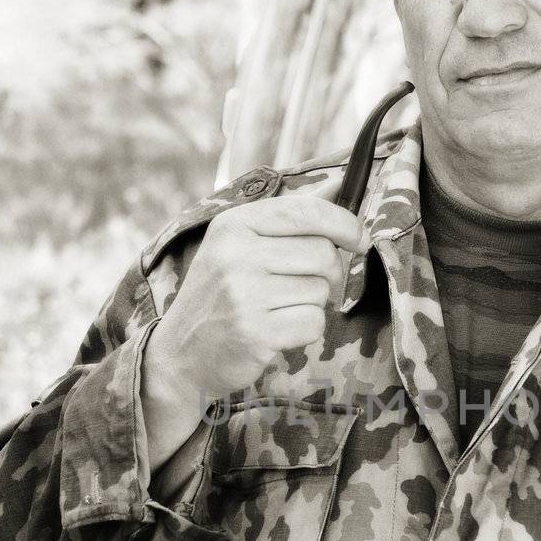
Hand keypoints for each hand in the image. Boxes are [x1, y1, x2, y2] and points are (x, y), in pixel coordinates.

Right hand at [142, 194, 367, 469]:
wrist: (181, 352)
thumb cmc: (220, 295)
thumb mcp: (238, 244)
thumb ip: (285, 220)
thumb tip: (339, 188)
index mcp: (234, 225)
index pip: (307, 211)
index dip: (345, 224)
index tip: (359, 239)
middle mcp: (237, 255)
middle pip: (323, 254)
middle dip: (326, 273)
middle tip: (301, 287)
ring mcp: (244, 294)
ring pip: (321, 291)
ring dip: (311, 304)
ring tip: (277, 310)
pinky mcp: (256, 332)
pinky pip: (314, 324)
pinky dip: (306, 331)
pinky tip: (278, 331)